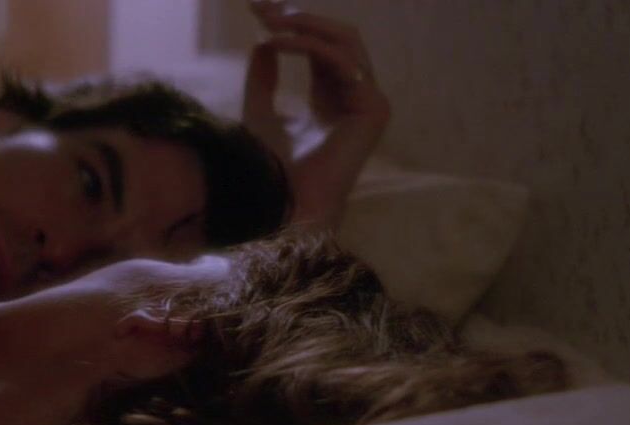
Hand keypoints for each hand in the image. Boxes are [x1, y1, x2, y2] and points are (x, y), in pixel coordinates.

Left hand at [243, 1, 390, 227]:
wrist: (281, 200)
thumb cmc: (270, 167)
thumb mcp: (259, 110)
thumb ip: (264, 78)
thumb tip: (263, 41)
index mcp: (333, 97)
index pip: (320, 46)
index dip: (291, 24)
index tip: (255, 9)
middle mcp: (355, 96)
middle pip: (337, 37)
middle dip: (299, 17)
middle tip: (261, 8)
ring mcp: (370, 102)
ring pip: (344, 42)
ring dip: (304, 25)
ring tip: (268, 22)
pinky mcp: (375, 109)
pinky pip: (343, 62)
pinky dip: (308, 46)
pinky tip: (276, 42)